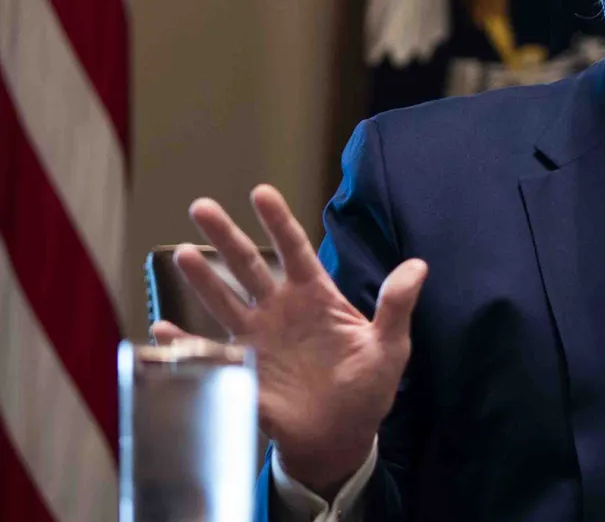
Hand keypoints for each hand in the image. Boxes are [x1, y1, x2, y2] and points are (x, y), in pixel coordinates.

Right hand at [151, 185, 426, 496]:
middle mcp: (281, 310)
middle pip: (249, 266)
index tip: (261, 193)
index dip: (278, 223)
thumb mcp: (389, 346)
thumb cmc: (367, 387)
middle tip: (201, 206)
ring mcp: (258, 339)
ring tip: (184, 253)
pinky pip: (209, 353)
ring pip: (225, 301)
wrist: (342, 436)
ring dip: (203, 278)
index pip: (295, 251)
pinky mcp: (243, 371)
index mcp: (316, 297)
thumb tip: (418, 265)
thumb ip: (396, 305)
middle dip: (226, 237)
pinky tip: (162, 329)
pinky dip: (184, 343)